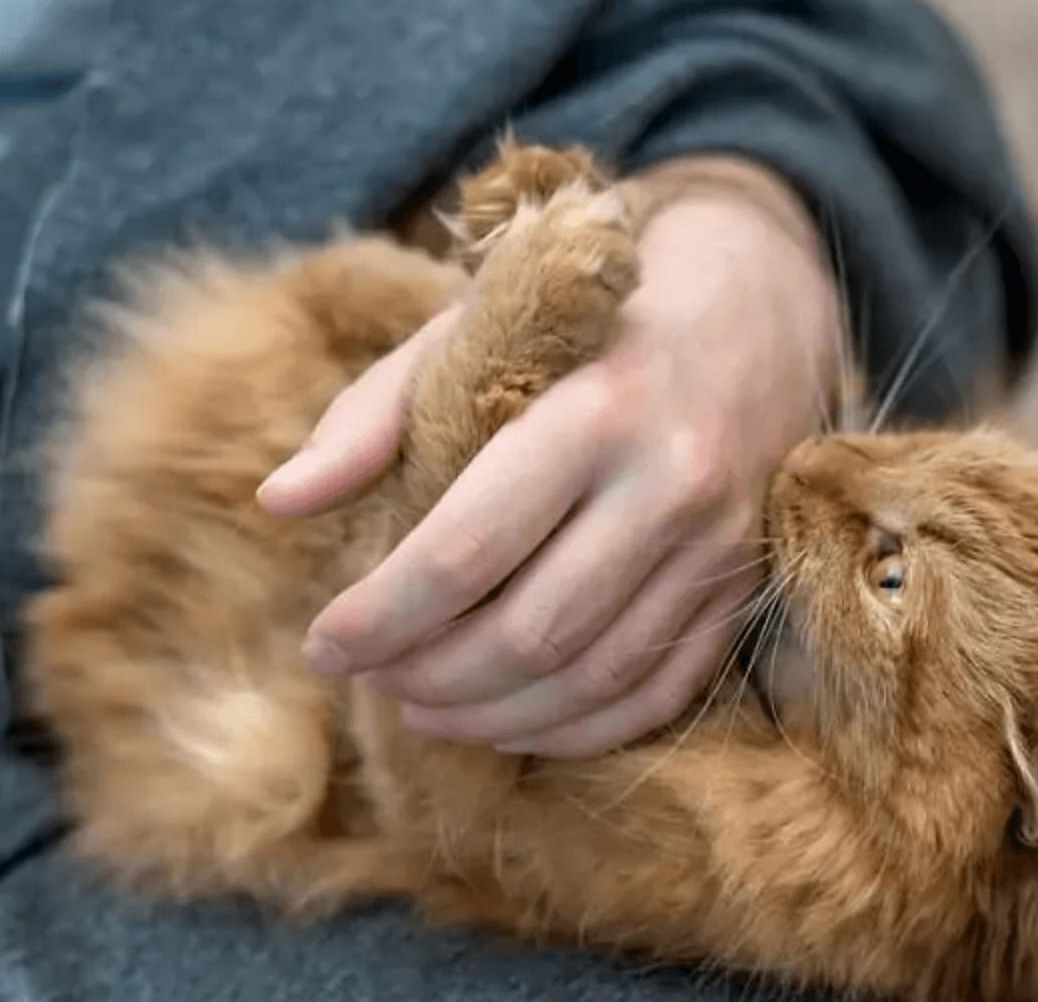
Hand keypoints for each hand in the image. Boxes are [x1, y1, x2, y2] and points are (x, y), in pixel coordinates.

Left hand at [258, 156, 842, 758]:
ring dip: (493, 715)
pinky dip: (579, 729)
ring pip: (594, 676)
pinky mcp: (745, 585)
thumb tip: (278, 502)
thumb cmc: (586, 321)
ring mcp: (720, 544)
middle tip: (369, 679)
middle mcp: (670, 483)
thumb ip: (372, 413)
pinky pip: (662, 692)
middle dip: (428, 676)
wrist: (758, 308)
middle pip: (531, 631)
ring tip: (423, 707)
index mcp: (595, 408)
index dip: (380, 617)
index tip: (322, 644)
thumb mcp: (473, 329)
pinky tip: (514, 723)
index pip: (467, 550)